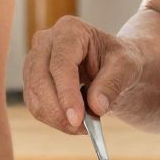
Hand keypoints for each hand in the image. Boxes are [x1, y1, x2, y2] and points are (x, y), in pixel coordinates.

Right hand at [23, 16, 144, 131]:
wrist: (112, 66)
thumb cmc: (119, 61)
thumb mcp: (127, 67)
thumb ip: (113, 83)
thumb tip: (96, 107)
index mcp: (69, 30)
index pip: (61, 64)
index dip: (67, 93)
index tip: (78, 119)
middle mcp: (46, 41)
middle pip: (40, 80)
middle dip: (59, 110)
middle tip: (81, 129)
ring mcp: (34, 61)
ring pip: (34, 97)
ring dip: (57, 118)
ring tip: (83, 126)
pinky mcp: (31, 81)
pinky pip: (35, 106)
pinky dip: (53, 120)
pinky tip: (74, 122)